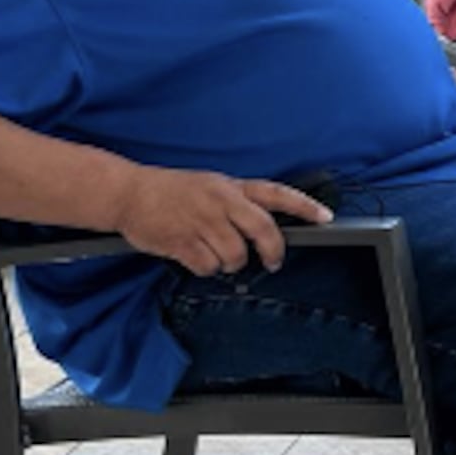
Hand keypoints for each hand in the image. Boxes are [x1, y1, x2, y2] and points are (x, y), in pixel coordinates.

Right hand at [111, 168, 333, 276]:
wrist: (129, 193)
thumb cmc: (173, 191)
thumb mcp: (211, 186)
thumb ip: (238, 203)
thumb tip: (265, 228)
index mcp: (231, 187)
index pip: (276, 193)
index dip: (304, 206)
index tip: (326, 217)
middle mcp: (220, 202)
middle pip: (263, 230)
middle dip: (274, 251)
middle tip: (274, 262)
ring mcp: (202, 222)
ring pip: (236, 255)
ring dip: (231, 263)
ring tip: (218, 255)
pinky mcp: (182, 242)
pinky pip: (208, 267)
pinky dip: (207, 269)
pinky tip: (196, 257)